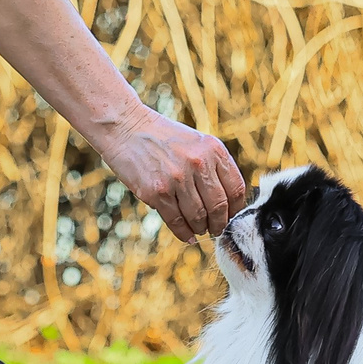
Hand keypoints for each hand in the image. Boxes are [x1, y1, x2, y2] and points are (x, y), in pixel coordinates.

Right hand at [96, 103, 246, 243]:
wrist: (126, 128)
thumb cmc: (163, 138)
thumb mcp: (196, 143)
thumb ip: (213, 167)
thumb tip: (228, 204)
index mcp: (213, 150)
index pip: (236, 189)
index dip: (235, 210)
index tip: (231, 218)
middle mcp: (198, 163)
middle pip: (219, 206)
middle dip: (219, 224)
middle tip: (216, 230)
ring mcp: (177, 178)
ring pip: (198, 217)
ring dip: (201, 229)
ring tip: (200, 230)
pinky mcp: (157, 191)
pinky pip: (176, 220)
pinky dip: (183, 232)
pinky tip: (187, 235)